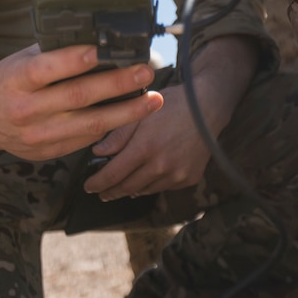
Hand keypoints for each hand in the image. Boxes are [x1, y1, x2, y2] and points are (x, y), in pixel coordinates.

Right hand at [0, 44, 163, 165]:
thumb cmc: (6, 81)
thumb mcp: (20, 60)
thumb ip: (52, 52)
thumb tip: (97, 37)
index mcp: (15, 79)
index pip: (47, 68)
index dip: (75, 59)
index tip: (104, 49)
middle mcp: (26, 110)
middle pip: (77, 97)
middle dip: (117, 84)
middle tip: (146, 71)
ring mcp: (37, 136)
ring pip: (89, 125)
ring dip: (126, 112)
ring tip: (154, 99)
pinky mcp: (48, 153)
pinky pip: (86, 140)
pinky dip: (112, 126)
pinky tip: (132, 114)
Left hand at [83, 35, 258, 199]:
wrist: (208, 107)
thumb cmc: (172, 104)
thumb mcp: (142, 113)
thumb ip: (118, 134)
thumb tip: (98, 152)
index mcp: (145, 147)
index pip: (113, 174)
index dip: (98, 183)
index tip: (88, 186)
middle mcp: (161, 165)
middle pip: (127, 187)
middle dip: (110, 191)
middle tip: (100, 192)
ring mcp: (177, 174)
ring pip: (145, 190)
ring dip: (129, 190)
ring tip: (118, 187)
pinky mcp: (189, 178)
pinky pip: (163, 187)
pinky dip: (150, 185)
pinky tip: (144, 179)